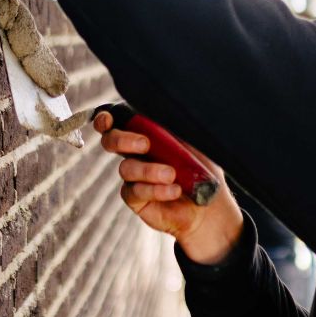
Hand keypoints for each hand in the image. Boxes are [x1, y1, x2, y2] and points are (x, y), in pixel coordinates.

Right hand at [95, 111, 243, 264]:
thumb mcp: (193, 143)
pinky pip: (135, 191)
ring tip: (171, 175)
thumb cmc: (202, 170)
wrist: (210, 206)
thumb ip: (175, 128)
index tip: (109, 120)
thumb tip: (166, 110)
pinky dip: (155, 190)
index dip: (106, 119)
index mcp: (146, 135)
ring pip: (126, 168)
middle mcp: (135, 154)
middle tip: (145, 144)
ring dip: (149, 170)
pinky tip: (174, 190)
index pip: (118, 122)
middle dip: (122, 140)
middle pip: (111, 141)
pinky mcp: (135, 199)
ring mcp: (133, 177)